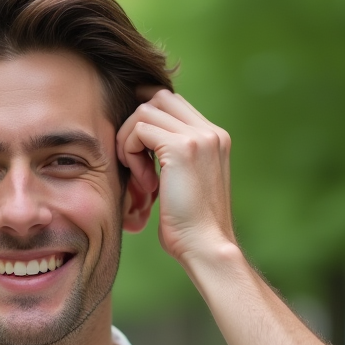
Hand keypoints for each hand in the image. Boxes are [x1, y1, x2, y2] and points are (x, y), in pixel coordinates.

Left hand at [116, 87, 235, 264]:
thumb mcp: (183, 183)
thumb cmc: (189, 225)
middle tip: (134, 161)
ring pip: (145, 110)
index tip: (136, 152)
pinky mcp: (182, 147)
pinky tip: (143, 181)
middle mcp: (211, 131)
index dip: (145, 120)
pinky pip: (139, 128)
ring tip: (140, 175)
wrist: (206, 246)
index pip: (172, 103)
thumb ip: (171, 157)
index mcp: (215, 138)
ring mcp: (199, 137)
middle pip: (158, 98)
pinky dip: (130, 151)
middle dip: (135, 125)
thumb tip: (140, 141)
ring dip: (130, 140)